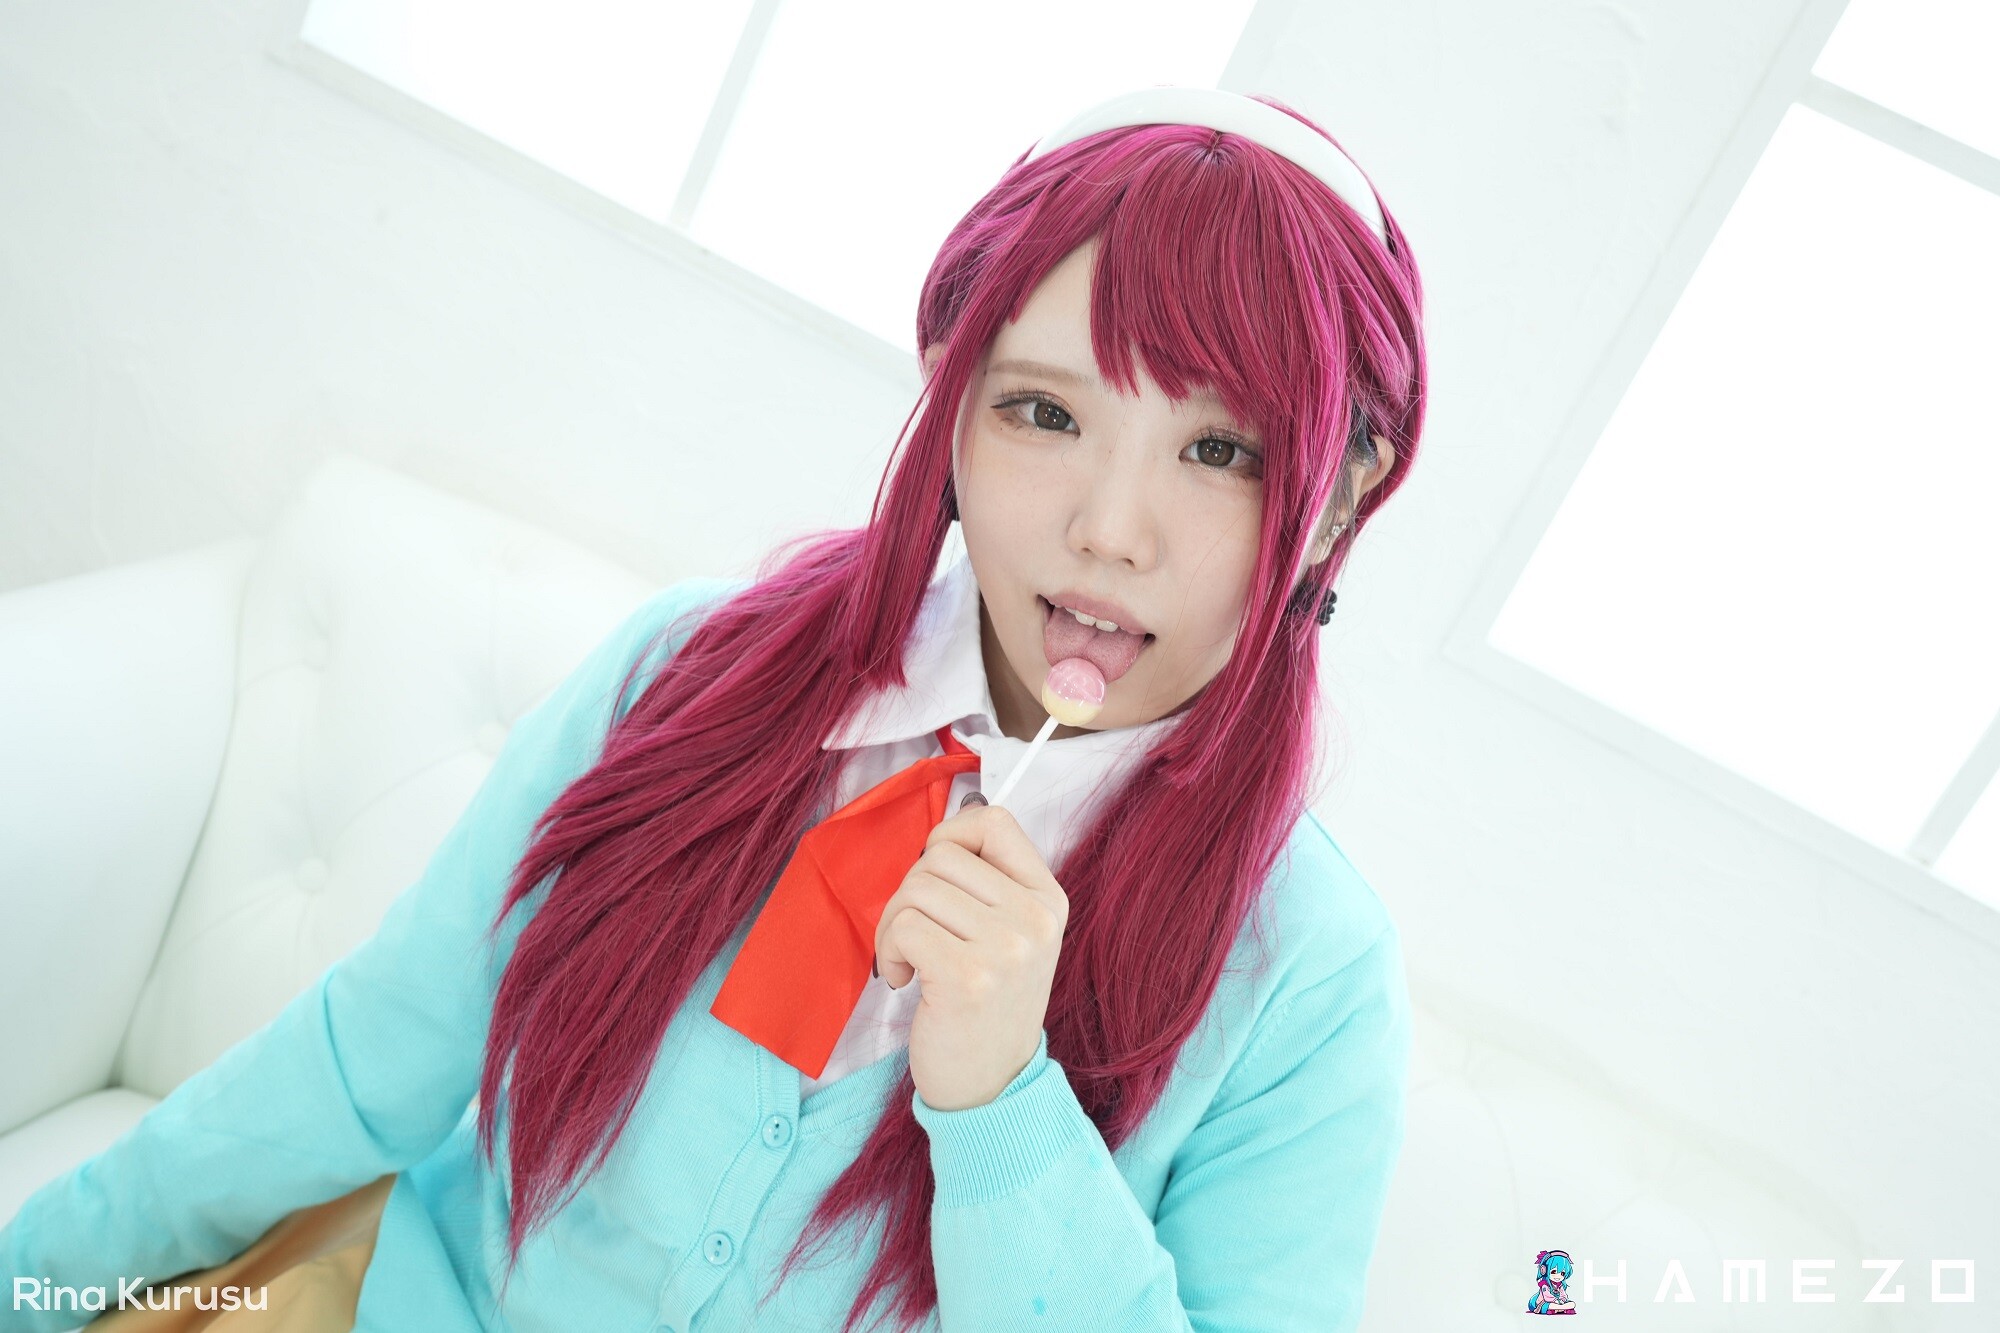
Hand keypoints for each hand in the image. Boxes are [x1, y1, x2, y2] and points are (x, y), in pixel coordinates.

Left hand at [873, 802, 1067, 1110]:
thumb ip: (987, 882)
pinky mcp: (967, 977)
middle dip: (910, 891)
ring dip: (894, 926)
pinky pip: (904, 927)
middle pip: (940, 855)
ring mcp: (1005, 947)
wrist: (991, 1086)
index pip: (993, 821)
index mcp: (1048, 899)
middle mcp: (1034, 918)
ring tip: (910, 962)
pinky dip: (889, 951)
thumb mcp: (1010, 936)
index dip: (950, 837)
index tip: (937, 879)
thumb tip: (949, 823)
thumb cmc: (985, 1005)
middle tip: (917, 936)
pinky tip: (906, 981)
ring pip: (915, 889)